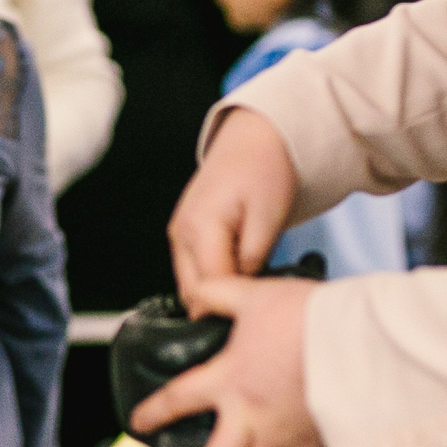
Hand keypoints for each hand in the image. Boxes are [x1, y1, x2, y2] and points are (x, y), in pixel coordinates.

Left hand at [127, 275, 323, 446]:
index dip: (154, 414)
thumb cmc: (306, 318)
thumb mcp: (252, 295)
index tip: (138, 424)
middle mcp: (249, 416)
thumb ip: (218, 294)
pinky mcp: (315, 442)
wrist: (359, 342)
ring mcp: (282, 435)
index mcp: (227, 380)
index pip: (177, 400)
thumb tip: (195, 295)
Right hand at [168, 108, 300, 311]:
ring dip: (217, 291)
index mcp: (199, 228)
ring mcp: (178, 233)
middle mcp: (180, 232)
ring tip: (252, 282)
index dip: (234, 303)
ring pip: (190, 285)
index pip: (209, 289)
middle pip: (193, 292)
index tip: (259, 307)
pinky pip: (193, 270)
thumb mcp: (268, 219)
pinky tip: (240, 269)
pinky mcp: (183, 233)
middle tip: (258, 301)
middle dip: (222, 302)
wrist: (255, 139)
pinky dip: (214, 277)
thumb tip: (241, 291)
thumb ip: (252, 261)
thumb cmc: (265, 171)